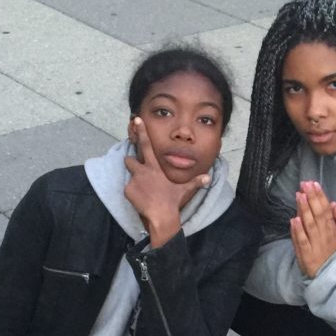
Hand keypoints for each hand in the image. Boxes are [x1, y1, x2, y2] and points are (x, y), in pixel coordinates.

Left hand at [124, 118, 209, 246]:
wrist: (162, 216)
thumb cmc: (173, 201)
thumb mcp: (185, 190)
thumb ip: (196, 182)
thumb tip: (208, 178)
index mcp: (155, 167)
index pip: (147, 145)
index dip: (142, 131)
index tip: (137, 120)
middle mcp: (142, 171)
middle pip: (129, 159)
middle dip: (131, 162)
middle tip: (138, 171)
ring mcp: (134, 181)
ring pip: (129, 175)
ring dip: (133, 179)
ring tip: (142, 190)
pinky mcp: (128, 191)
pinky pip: (127, 190)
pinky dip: (132, 194)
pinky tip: (140, 200)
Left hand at [290, 180, 335, 277]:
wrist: (335, 276)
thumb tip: (333, 203)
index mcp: (333, 229)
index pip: (325, 209)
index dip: (319, 196)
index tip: (313, 183)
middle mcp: (325, 235)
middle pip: (317, 213)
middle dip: (311, 198)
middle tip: (305, 184)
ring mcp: (316, 244)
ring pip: (310, 224)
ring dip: (304, 209)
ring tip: (299, 195)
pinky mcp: (307, 255)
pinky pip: (303, 241)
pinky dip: (298, 231)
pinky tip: (294, 219)